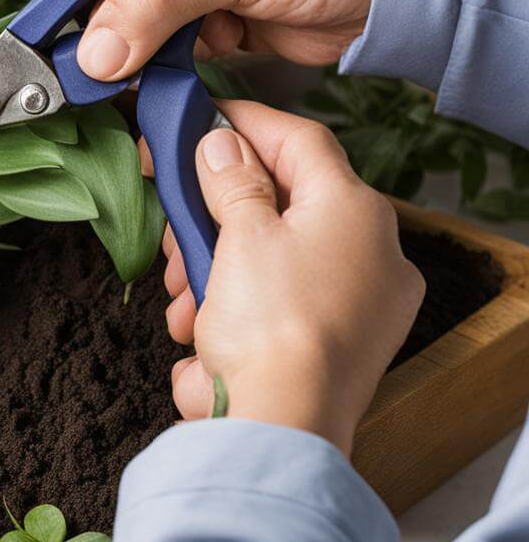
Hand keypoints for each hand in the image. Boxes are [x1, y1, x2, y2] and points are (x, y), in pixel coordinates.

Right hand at [147, 101, 423, 455]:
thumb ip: (230, 180)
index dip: (246, 120)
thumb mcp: (239, 233)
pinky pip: (272, 303)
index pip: (301, 139)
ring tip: (177, 287)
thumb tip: (222, 143)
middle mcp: (370, 253)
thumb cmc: (270, 326)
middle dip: (214, 210)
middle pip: (280, 201)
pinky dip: (229, 306)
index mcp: (356, 212)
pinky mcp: (332, 345)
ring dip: (210, 263)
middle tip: (172, 213)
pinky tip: (195, 325)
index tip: (201, 115)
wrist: (280, 425)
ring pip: (267, 254)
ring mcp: (356, 303)